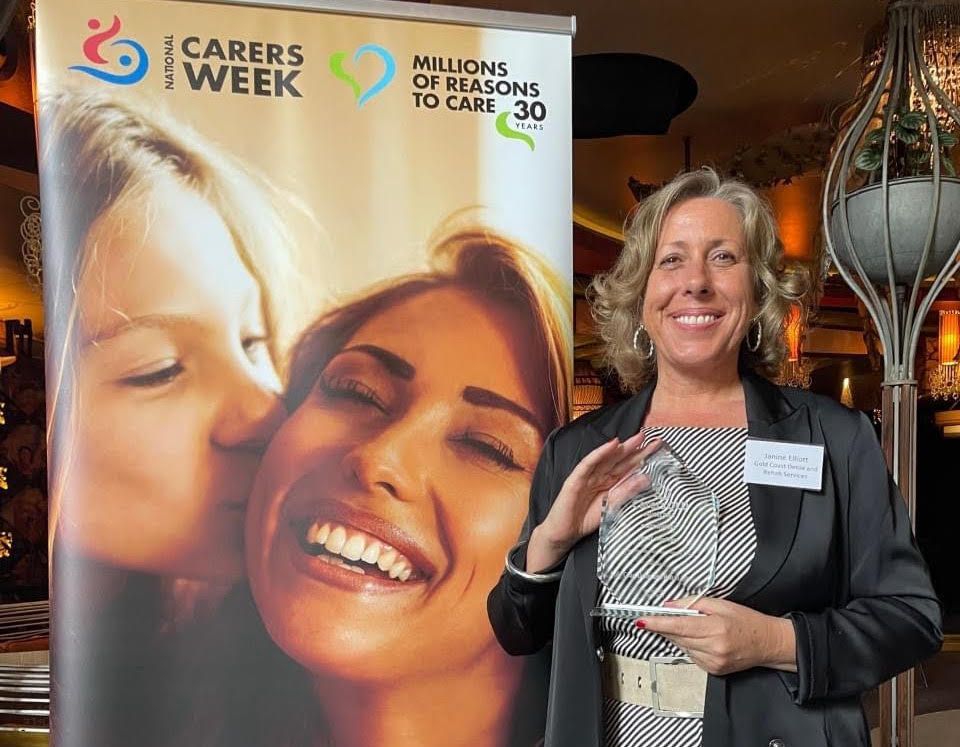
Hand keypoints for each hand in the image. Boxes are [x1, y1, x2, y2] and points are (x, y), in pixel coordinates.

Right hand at [527, 433, 660, 571]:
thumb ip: (627, 492)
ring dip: (622, 447)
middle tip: (653, 437)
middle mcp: (600, 476)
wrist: (563, 533)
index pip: (628, 467)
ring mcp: (588, 475)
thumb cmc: (586, 520)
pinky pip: (589, 463)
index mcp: (609, 482)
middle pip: (621, 460)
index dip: (643, 457)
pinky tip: (611, 445)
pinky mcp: (576, 479)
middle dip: (637, 448)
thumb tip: (647, 478)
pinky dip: (600, 453)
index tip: (659, 448)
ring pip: (607, 458)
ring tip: (638, 438)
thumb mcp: (612, 506)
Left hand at [636, 597, 797, 675]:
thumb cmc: (746, 621)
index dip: (657, 624)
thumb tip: (668, 606)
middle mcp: (713, 648)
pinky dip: (691, 646)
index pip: (678, 626)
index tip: (641, 621)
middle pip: (677, 637)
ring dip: (681, 636)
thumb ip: (692, 603)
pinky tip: (704, 640)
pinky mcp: (713, 670)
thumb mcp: (720, 604)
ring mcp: (713, 662)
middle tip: (665, 616)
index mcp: (715, 628)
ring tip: (697, 628)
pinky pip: (691, 656)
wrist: (767, 643)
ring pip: (682, 647)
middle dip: (667, 626)